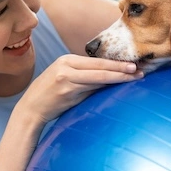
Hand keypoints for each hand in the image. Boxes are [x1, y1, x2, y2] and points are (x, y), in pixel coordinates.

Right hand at [18, 54, 142, 122]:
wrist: (30, 109)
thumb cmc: (50, 96)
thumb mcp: (66, 80)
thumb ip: (86, 78)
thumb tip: (111, 78)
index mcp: (67, 60)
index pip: (97, 61)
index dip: (116, 63)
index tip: (132, 64)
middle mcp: (67, 66)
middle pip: (100, 66)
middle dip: (121, 68)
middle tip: (139, 69)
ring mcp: (66, 78)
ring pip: (98, 76)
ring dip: (118, 77)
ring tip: (134, 77)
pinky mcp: (66, 91)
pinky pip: (90, 89)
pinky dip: (105, 87)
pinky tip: (117, 88)